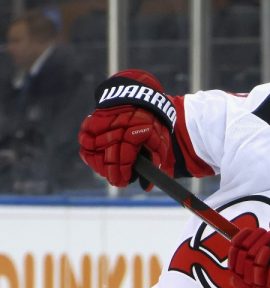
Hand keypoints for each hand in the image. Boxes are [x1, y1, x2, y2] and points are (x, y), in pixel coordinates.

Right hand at [78, 70, 173, 189]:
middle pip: (110, 157)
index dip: (124, 172)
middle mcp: (117, 127)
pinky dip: (90, 155)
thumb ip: (156, 161)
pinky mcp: (91, 122)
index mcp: (136, 131)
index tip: (125, 181)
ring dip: (101, 166)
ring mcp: (102, 124)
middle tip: (117, 181)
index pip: (126, 158)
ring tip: (108, 173)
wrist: (138, 96)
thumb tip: (148, 187)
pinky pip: (85, 143)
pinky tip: (98, 162)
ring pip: (94, 152)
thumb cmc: (152, 121)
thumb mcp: (161, 138)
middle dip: (113, 174)